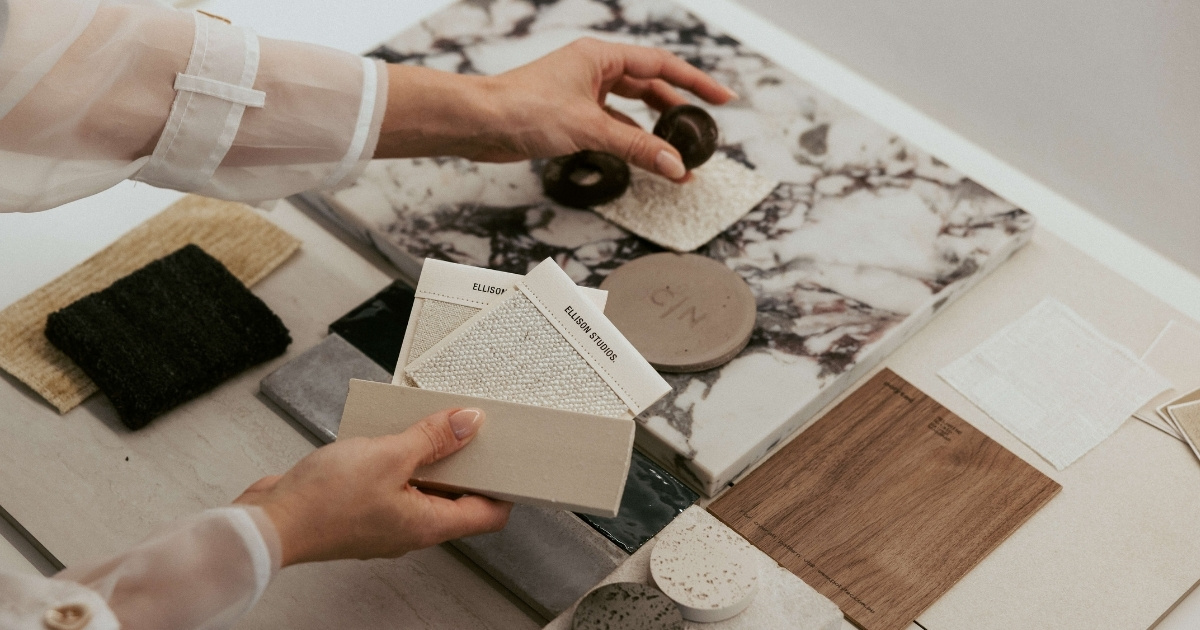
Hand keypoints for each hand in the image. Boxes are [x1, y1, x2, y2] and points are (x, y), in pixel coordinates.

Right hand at [234, 408, 510, 566]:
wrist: (268, 522)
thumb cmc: (322, 503)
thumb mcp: (388, 456)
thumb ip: (432, 438)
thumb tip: (468, 424)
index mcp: (428, 525)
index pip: (488, 515)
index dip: (506, 489)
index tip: (513, 461)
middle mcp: (410, 528)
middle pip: (456, 497)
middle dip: (466, 462)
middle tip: (470, 429)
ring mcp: (386, 520)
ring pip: (422, 486)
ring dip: (428, 456)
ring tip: (427, 424)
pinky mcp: (361, 509)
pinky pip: (393, 481)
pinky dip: (398, 459)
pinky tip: (388, 435)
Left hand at [375, 37, 736, 180]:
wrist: (479, 123)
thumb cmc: (523, 109)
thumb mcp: (590, 128)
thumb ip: (637, 148)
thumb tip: (674, 165)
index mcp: (601, 57)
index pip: (661, 66)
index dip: (695, 82)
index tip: (722, 97)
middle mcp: (594, 70)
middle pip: (649, 87)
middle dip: (677, 110)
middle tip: (702, 131)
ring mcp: (582, 93)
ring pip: (631, 110)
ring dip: (654, 131)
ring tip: (678, 153)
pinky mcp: (570, 116)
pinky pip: (612, 126)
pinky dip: (630, 141)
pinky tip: (645, 158)